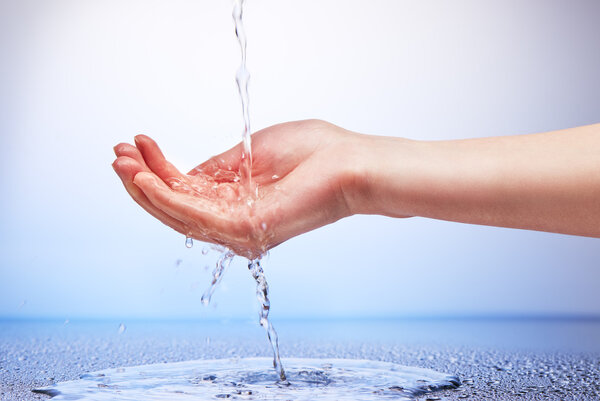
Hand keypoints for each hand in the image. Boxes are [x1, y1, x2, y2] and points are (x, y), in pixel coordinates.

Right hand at [112, 120, 360, 257]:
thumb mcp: (254, 152)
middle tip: (118, 153)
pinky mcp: (247, 228)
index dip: (158, 170)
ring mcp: (240, 230)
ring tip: (122, 162)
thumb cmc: (316, 154)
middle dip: (143, 181)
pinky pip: (195, 215)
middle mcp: (235, 223)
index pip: (187, 193)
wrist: (352, 163)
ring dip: (146, 188)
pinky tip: (145, 177)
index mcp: (238, 203)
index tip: (138, 143)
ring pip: (178, 215)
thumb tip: (184, 172)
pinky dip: (166, 196)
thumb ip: (218, 167)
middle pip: (175, 208)